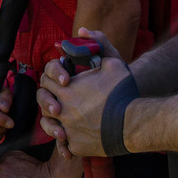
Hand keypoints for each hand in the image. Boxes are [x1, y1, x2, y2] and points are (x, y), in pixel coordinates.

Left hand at [38, 28, 128, 157]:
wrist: (134, 123)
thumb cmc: (123, 92)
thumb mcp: (113, 61)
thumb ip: (97, 42)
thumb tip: (81, 30)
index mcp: (66, 89)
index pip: (45, 79)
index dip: (52, 77)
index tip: (63, 80)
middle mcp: (62, 109)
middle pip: (43, 101)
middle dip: (49, 98)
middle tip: (60, 99)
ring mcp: (67, 129)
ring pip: (49, 124)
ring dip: (54, 120)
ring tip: (64, 119)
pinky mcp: (75, 146)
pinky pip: (64, 143)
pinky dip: (68, 139)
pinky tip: (75, 136)